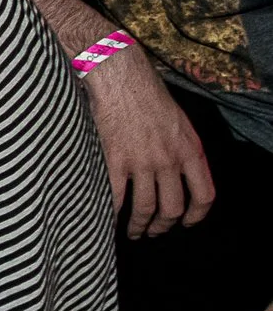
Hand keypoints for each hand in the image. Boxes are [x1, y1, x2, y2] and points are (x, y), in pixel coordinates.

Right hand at [84, 45, 214, 236]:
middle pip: (172, 207)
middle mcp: (169, 159)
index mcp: (190, 150)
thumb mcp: (179, 122)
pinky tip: (108, 219)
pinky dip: (111, 213)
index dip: (196, 215)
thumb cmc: (147, 94)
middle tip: (153, 232)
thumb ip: (182, 149)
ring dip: (139, 226)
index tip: (186, 223)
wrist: (121, 78)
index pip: (203, 194)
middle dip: (163, 226)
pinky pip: (115, 196)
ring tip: (132, 232)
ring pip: (145, 207)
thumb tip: (178, 174)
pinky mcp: (114, 160)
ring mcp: (141, 162)